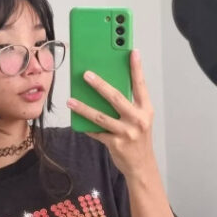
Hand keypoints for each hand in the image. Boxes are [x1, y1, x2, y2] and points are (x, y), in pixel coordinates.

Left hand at [67, 50, 155, 180]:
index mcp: (146, 109)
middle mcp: (138, 119)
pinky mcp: (115, 143)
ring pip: (100, 116)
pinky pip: (96, 132)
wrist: (142, 165)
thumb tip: (107, 87)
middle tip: (86, 74)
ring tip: (71, 100)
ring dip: (83, 107)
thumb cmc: (138, 138)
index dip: (137, 68)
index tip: (132, 51)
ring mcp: (126, 132)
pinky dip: (86, 126)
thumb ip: (129, 103)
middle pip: (116, 97)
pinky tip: (76, 119)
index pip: (140, 85)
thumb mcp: (140, 119)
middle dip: (100, 84)